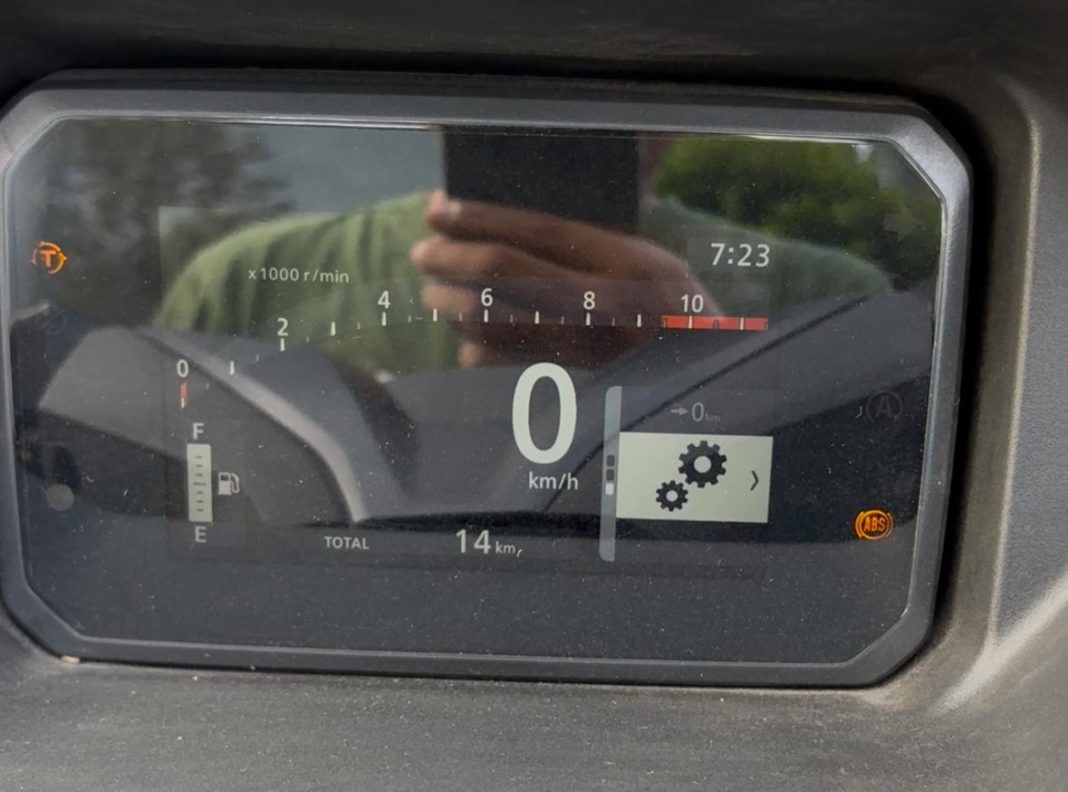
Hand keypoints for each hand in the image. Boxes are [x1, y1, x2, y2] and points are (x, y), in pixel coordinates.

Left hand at [411, 191, 713, 366]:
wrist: (703, 381)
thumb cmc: (674, 310)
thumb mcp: (651, 260)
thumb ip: (592, 241)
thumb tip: (509, 222)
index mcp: (628, 265)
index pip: (539, 231)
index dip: (480, 217)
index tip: (439, 209)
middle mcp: (603, 305)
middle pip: (502, 273)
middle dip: (450, 259)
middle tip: (422, 254)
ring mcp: (583, 350)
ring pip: (491, 322)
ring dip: (449, 304)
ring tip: (434, 293)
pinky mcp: (567, 386)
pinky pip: (501, 368)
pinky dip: (471, 351)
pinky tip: (465, 340)